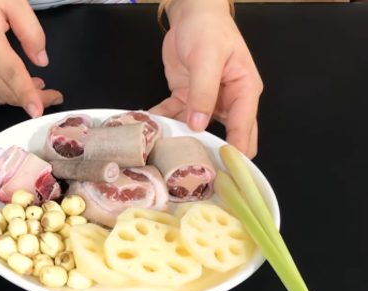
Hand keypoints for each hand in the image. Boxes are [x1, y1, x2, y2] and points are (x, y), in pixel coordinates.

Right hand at [0, 0, 62, 117]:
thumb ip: (30, 31)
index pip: (11, 75)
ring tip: (34, 84)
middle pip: (7, 91)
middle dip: (33, 98)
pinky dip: (1, 95)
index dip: (27, 95)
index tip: (38, 112)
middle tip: (52, 94)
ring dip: (17, 97)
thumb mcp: (11, 2)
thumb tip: (41, 60)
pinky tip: (12, 85)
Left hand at [150, 0, 262, 156]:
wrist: (192, 12)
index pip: (244, 129)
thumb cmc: (209, 29)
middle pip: (224, 136)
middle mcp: (228, 100)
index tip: (221, 172)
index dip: (234, 152)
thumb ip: (203, 92)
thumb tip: (198, 125)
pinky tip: (149, 129)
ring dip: (182, 139)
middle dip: (210, 152)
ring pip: (196, 130)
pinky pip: (175, 115)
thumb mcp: (207, 58)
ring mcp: (206, 101)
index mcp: (244, 91)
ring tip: (164, 152)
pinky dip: (164, 121)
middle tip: (191, 171)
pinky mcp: (186, 97)